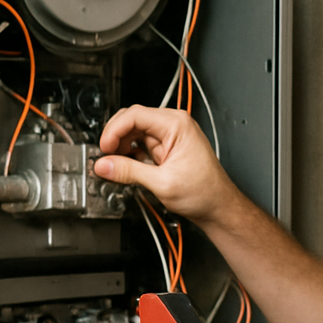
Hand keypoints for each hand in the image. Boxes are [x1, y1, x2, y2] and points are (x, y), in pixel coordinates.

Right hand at [93, 105, 236, 224]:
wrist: (218, 208)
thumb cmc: (205, 192)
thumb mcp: (162, 183)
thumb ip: (129, 172)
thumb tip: (104, 165)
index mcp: (177, 125)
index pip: (135, 115)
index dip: (114, 130)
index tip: (104, 148)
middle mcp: (174, 126)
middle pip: (132, 121)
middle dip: (116, 138)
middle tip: (106, 158)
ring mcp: (170, 137)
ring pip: (134, 133)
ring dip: (122, 148)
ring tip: (117, 166)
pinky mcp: (166, 149)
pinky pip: (141, 145)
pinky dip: (130, 155)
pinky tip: (128, 168)